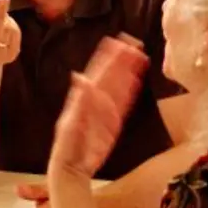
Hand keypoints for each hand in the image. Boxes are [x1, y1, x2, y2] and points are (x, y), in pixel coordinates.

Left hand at [50, 37, 148, 179]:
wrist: (72, 167)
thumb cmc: (68, 145)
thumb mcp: (71, 122)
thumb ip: (79, 100)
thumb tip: (80, 75)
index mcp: (85, 96)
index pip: (99, 70)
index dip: (108, 55)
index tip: (118, 40)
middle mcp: (96, 99)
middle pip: (112, 74)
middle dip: (123, 58)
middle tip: (135, 43)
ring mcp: (105, 110)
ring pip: (120, 85)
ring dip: (129, 70)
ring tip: (139, 54)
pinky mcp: (113, 122)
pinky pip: (124, 102)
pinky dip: (130, 89)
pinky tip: (136, 79)